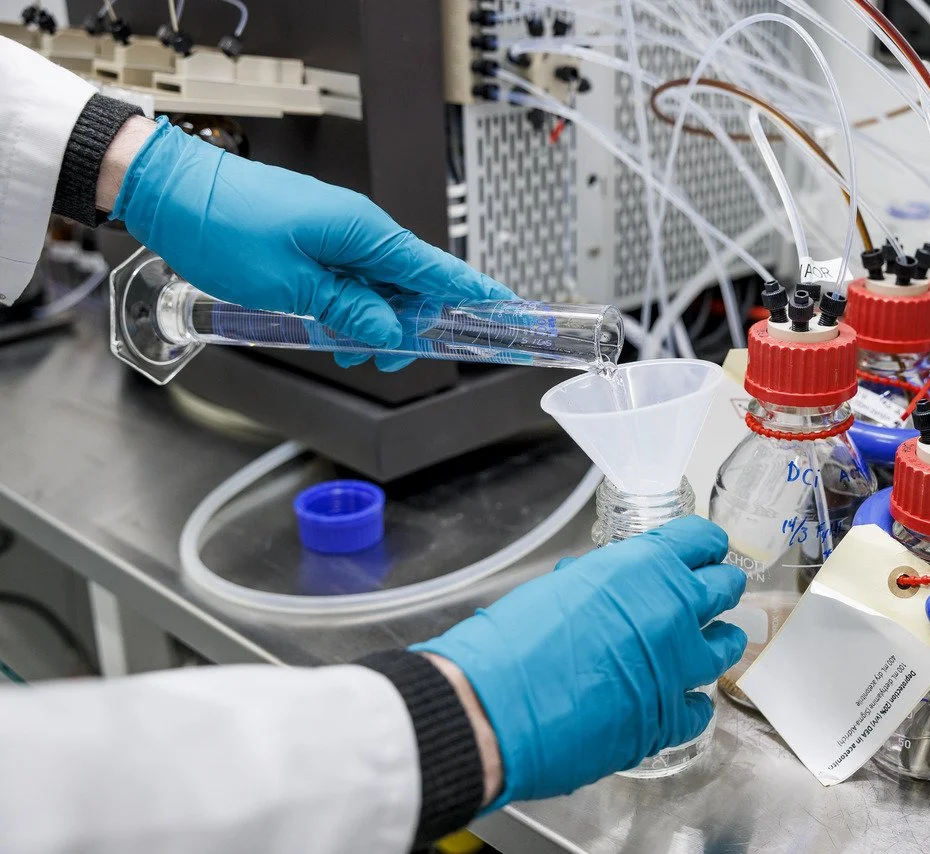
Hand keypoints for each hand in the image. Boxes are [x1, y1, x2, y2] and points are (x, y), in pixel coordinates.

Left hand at [106, 117, 514, 369]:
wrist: (169, 190)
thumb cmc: (221, 227)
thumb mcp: (289, 285)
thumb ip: (347, 311)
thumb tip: (391, 332)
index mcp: (365, 233)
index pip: (439, 270)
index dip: (478, 296)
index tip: (514, 313)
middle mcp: (360, 228)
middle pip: (413, 284)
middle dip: (411, 326)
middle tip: (389, 359)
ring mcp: (337, 233)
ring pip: (381, 286)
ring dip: (374, 322)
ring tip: (348, 349)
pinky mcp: (315, 238)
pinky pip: (352, 277)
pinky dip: (350, 307)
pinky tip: (332, 329)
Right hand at [415, 517, 746, 806]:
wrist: (496, 707)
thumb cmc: (511, 644)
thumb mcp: (558, 586)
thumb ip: (599, 582)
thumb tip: (604, 584)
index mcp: (641, 568)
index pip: (699, 541)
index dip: (705, 544)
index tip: (708, 549)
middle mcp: (671, 611)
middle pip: (725, 588)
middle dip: (721, 587)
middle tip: (716, 591)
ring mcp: (676, 667)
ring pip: (725, 646)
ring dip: (720, 640)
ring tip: (716, 640)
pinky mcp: (668, 717)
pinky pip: (700, 707)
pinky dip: (694, 702)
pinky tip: (686, 700)